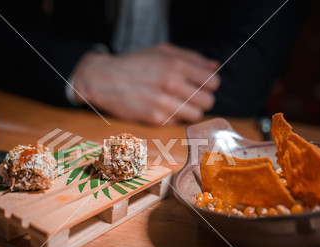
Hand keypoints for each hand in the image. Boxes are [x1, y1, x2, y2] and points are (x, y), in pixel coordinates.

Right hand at [70, 43, 220, 124]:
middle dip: (202, 99)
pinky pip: (178, 122)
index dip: (210, 84)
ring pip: (196, 115)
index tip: (201, 85)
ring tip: (178, 104)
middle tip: (191, 97)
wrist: (104, 80)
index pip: (213, 81)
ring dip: (190, 111)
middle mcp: (172, 84)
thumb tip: (215, 66)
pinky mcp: (155, 119)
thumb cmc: (134, 64)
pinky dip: (173, 117)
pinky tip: (162, 108)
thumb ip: (192, 58)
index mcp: (177, 65)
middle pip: (208, 101)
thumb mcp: (162, 51)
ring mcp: (164, 103)